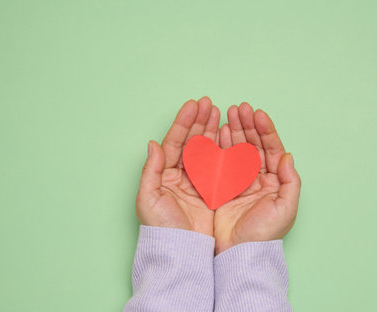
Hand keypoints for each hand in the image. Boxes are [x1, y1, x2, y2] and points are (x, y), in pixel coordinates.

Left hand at [135, 97, 219, 236]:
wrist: (181, 252)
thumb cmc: (161, 228)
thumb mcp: (148, 198)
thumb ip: (151, 169)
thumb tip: (153, 143)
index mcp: (164, 174)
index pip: (175, 142)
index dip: (184, 123)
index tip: (194, 106)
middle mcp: (181, 174)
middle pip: (192, 142)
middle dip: (200, 122)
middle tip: (209, 104)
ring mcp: (198, 181)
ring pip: (206, 150)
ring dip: (212, 131)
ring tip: (219, 113)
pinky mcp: (213, 191)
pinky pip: (219, 165)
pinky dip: (224, 150)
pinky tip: (228, 136)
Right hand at [214, 103, 301, 253]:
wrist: (240, 252)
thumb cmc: (265, 233)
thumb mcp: (286, 207)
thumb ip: (290, 180)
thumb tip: (287, 155)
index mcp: (275, 180)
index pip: (271, 149)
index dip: (265, 130)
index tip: (257, 114)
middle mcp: (258, 177)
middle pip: (254, 144)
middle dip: (247, 125)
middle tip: (239, 108)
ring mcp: (240, 180)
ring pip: (238, 148)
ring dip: (234, 130)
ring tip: (229, 113)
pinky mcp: (223, 185)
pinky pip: (222, 160)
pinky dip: (221, 145)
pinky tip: (219, 131)